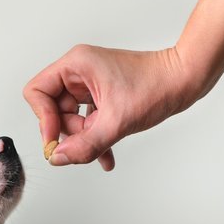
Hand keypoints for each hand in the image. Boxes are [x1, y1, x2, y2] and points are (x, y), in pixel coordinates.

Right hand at [23, 44, 205, 170]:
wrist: (186, 80)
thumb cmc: (157, 87)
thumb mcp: (117, 122)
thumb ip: (85, 144)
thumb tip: (58, 158)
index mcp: (76, 65)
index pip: (37, 92)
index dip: (43, 119)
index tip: (56, 141)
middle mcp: (79, 72)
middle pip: (53, 110)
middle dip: (70, 133)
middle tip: (89, 144)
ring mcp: (90, 84)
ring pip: (71, 119)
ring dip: (85, 139)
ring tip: (105, 149)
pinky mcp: (102, 95)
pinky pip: (88, 121)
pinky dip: (95, 138)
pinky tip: (107, 157)